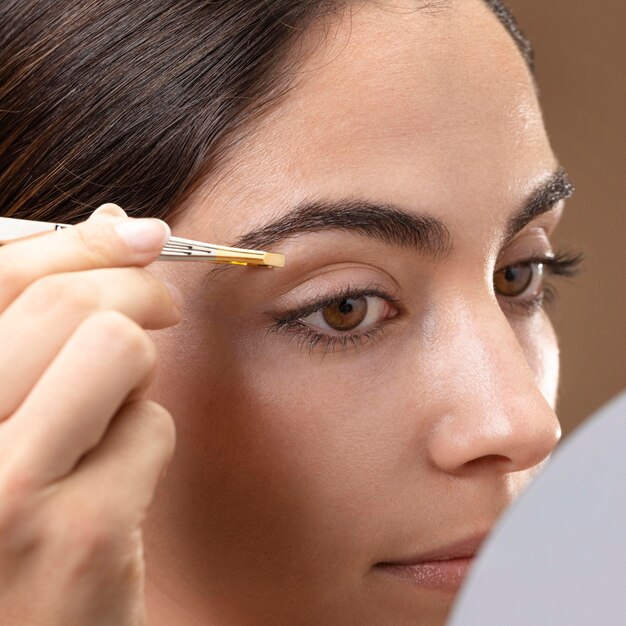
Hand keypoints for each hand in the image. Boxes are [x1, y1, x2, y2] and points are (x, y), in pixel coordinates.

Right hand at [0, 204, 180, 625]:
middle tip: (163, 306)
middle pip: (66, 301)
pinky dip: (147, 442)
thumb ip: (41, 323)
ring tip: (113, 411)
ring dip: (136, 373)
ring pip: (118, 349)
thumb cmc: (12, 518)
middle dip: (136, 290)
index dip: (78, 241)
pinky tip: (116, 482)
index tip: (136, 232)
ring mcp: (2, 495)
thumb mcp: (2, 414)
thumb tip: (115, 223)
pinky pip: (152, 427)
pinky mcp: (78, 538)